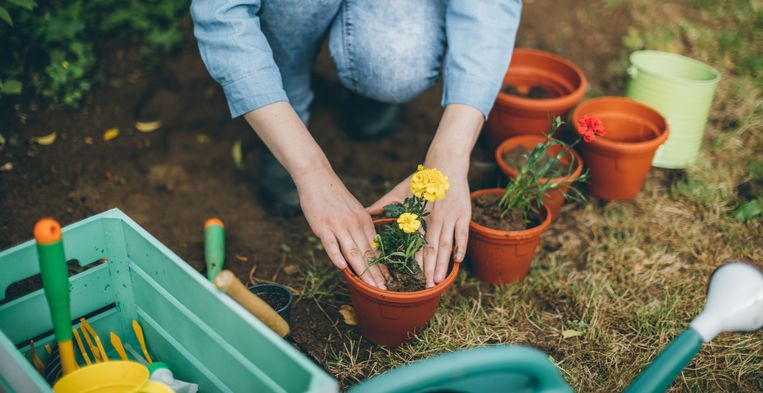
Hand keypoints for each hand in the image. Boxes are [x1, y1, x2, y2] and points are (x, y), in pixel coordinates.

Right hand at [294, 166, 387, 288]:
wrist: (318, 177)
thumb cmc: (335, 196)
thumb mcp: (354, 210)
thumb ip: (359, 228)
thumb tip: (364, 247)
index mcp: (364, 221)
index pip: (376, 248)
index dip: (382, 267)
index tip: (390, 281)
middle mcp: (354, 224)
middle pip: (367, 253)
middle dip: (376, 274)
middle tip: (384, 291)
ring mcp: (338, 225)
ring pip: (352, 251)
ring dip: (362, 270)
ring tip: (369, 286)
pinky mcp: (322, 226)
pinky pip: (330, 243)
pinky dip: (336, 255)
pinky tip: (342, 267)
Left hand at [367, 158, 469, 287]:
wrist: (445, 164)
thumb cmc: (421, 179)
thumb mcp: (400, 190)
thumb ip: (384, 203)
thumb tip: (367, 211)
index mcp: (418, 215)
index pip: (415, 242)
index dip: (413, 260)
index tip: (410, 275)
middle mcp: (434, 219)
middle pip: (431, 248)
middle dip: (429, 269)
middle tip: (427, 286)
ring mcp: (450, 217)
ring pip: (446, 244)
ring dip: (442, 263)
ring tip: (439, 280)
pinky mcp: (463, 215)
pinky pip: (462, 234)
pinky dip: (460, 247)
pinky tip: (458, 261)